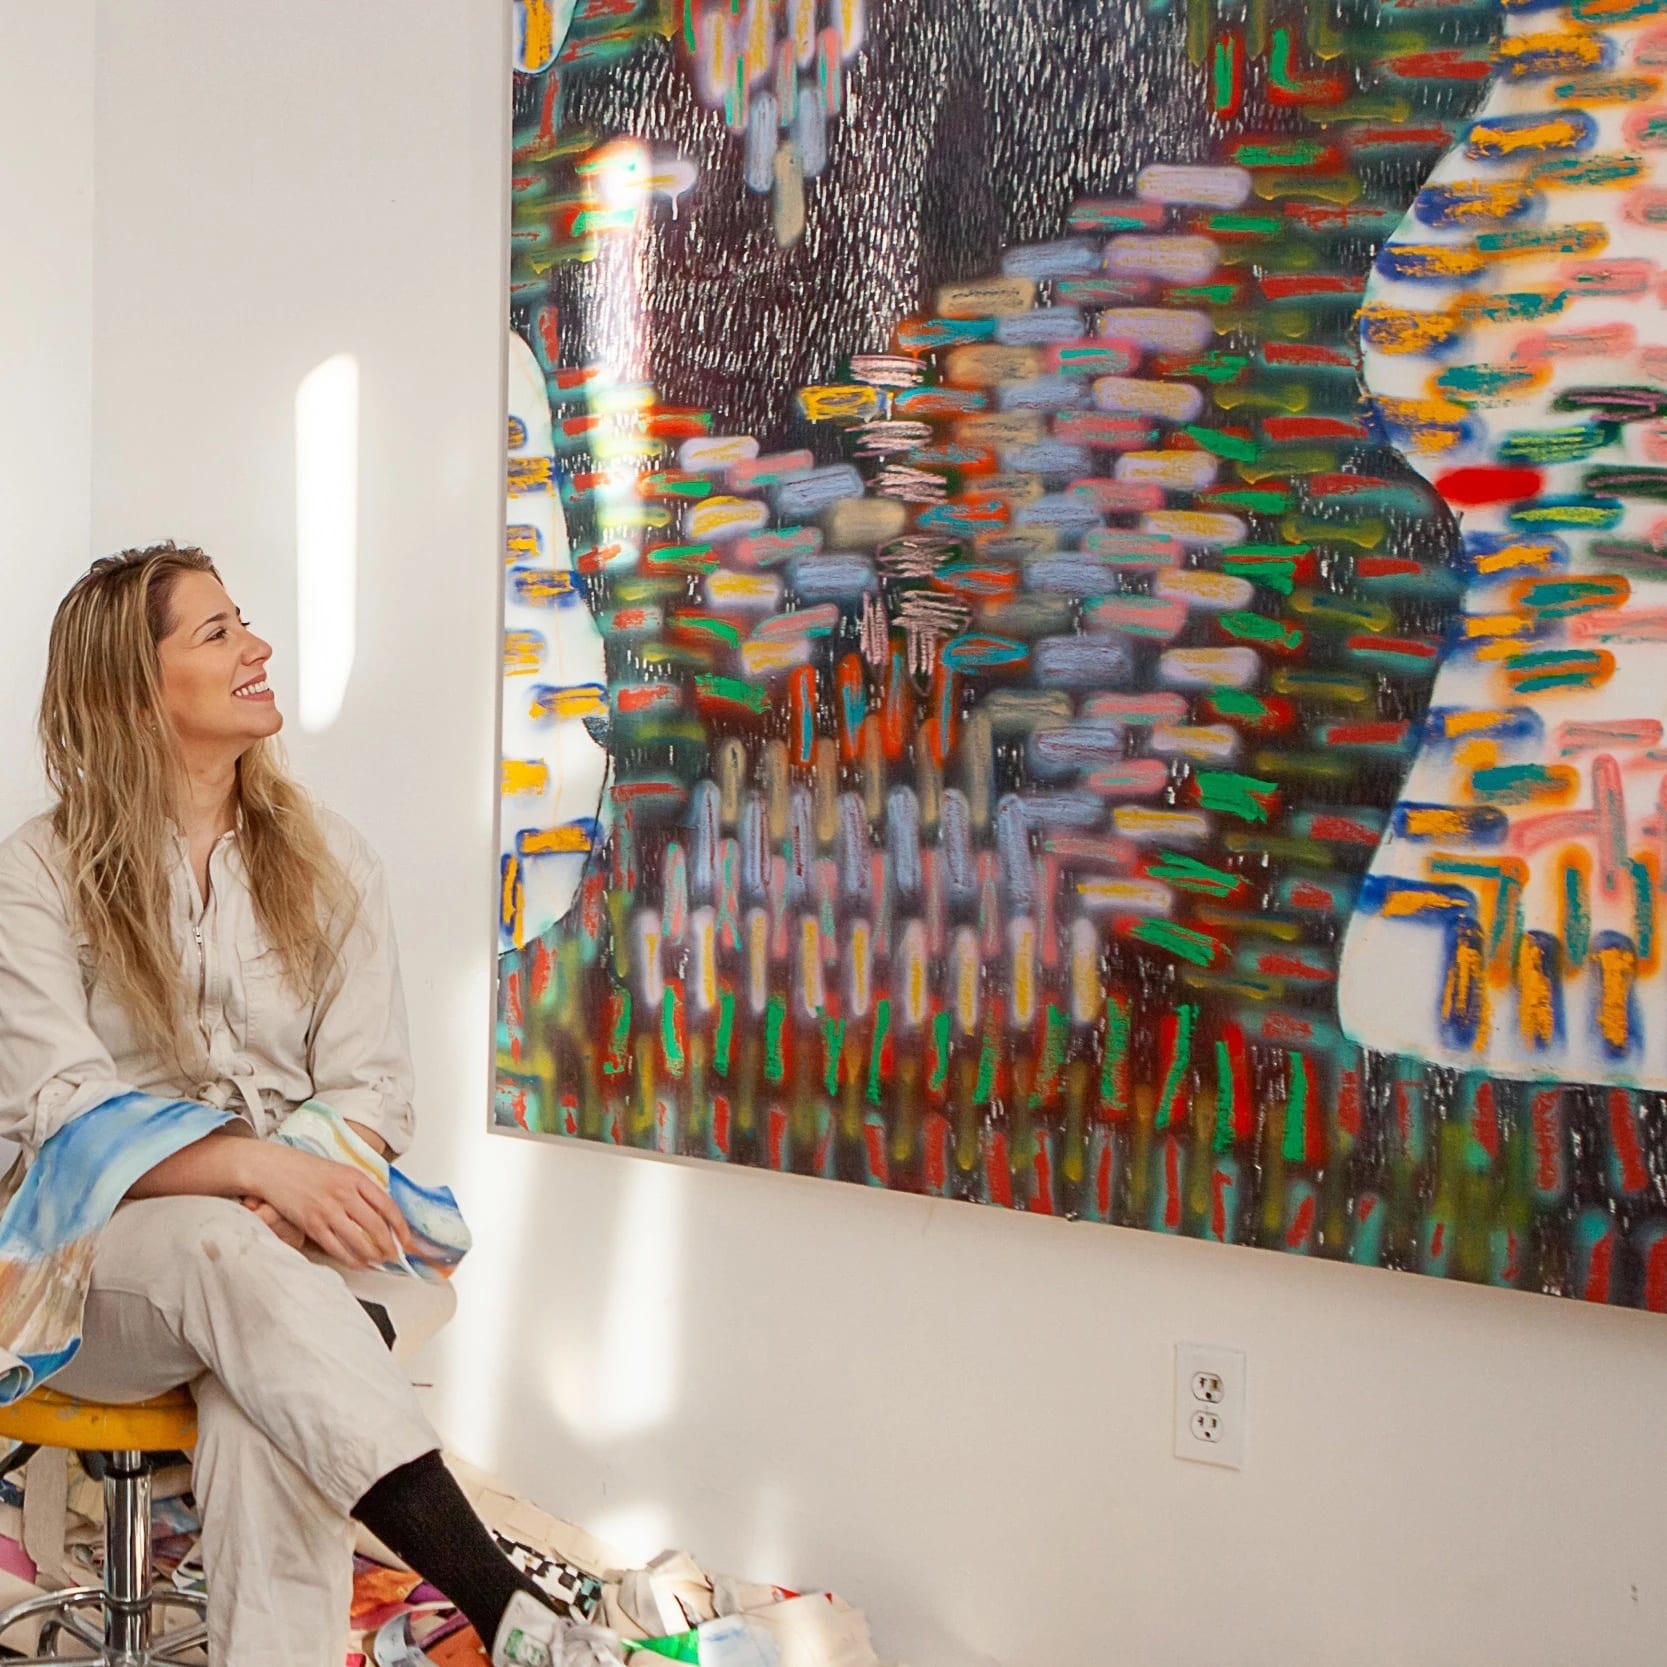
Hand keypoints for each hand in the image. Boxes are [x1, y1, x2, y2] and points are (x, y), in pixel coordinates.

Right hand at [239, 1145, 414, 1268]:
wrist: (273, 1168)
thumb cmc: (306, 1169)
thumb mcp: (341, 1171)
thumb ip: (360, 1188)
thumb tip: (381, 1212)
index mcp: (355, 1178)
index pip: (388, 1205)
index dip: (401, 1226)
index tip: (406, 1239)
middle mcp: (344, 1194)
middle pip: (376, 1226)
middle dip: (389, 1245)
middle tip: (395, 1256)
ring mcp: (327, 1210)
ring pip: (358, 1240)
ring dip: (372, 1255)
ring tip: (379, 1262)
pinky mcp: (311, 1224)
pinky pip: (336, 1247)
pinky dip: (351, 1259)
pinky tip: (358, 1263)